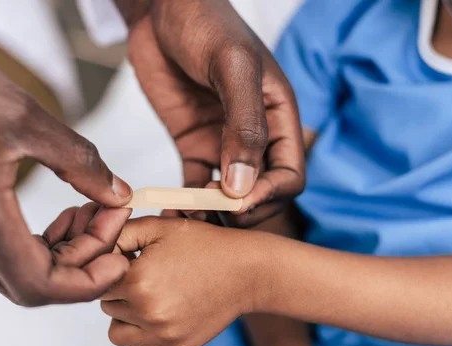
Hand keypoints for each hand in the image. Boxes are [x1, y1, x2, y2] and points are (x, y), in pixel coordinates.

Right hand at [0, 8, 131, 304]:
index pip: (38, 286)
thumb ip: (80, 163)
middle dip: (84, 260)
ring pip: (19, 269)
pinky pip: (4, 247)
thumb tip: (118, 196)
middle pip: (32, 284)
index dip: (87, 281)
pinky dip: (43, 240)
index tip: (121, 252)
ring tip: (93, 210)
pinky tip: (65, 210)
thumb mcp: (27, 118)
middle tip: (112, 216)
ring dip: (65, 251)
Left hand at [100, 217, 257, 345]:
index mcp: (138, 280)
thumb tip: (94, 244)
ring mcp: (162, 334)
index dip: (112, 267)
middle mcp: (147, 312)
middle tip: (144, 276)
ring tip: (148, 297)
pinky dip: (140, 336)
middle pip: (106, 305)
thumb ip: (119, 232)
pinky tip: (157, 314)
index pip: (98, 279)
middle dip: (119, 290)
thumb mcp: (160, 227)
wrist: (246, 271)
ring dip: (125, 316)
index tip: (130, 261)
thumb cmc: (204, 245)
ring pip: (116, 332)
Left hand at [118, 0, 304, 226]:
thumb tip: (243, 186)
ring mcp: (223, 143)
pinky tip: (170, 214)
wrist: (162, 10)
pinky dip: (185, 204)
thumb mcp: (233, 68)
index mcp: (278, 117)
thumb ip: (244, 125)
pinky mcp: (194, 144)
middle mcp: (255, 136)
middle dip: (238, 210)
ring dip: (211, 214)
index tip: (235, 202)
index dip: (268, 196)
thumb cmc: (205, 24)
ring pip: (227, 195)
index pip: (289, 175)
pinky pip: (195, 185)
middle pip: (259, 192)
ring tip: (185, 218)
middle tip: (206, 214)